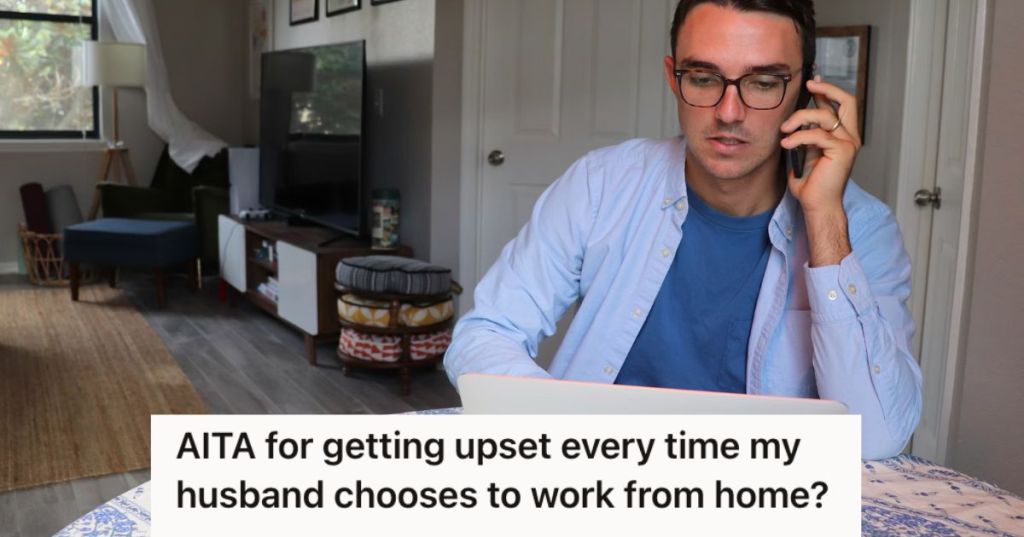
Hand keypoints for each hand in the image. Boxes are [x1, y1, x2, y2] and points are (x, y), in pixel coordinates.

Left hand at [779, 75, 861, 215]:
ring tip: (784, 129)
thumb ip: (805, 135)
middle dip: (827, 89)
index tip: (812, 82)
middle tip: (808, 86)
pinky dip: (799, 137)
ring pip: (824, 116)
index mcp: (843, 135)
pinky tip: (786, 143)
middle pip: (847, 101)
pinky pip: (817, 135)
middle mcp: (850, 136)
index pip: (841, 105)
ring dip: (800, 118)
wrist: (817, 204)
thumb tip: (794, 119)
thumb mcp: (805, 152)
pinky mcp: (842, 151)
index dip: (828, 91)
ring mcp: (848, 143)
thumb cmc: (811, 183)